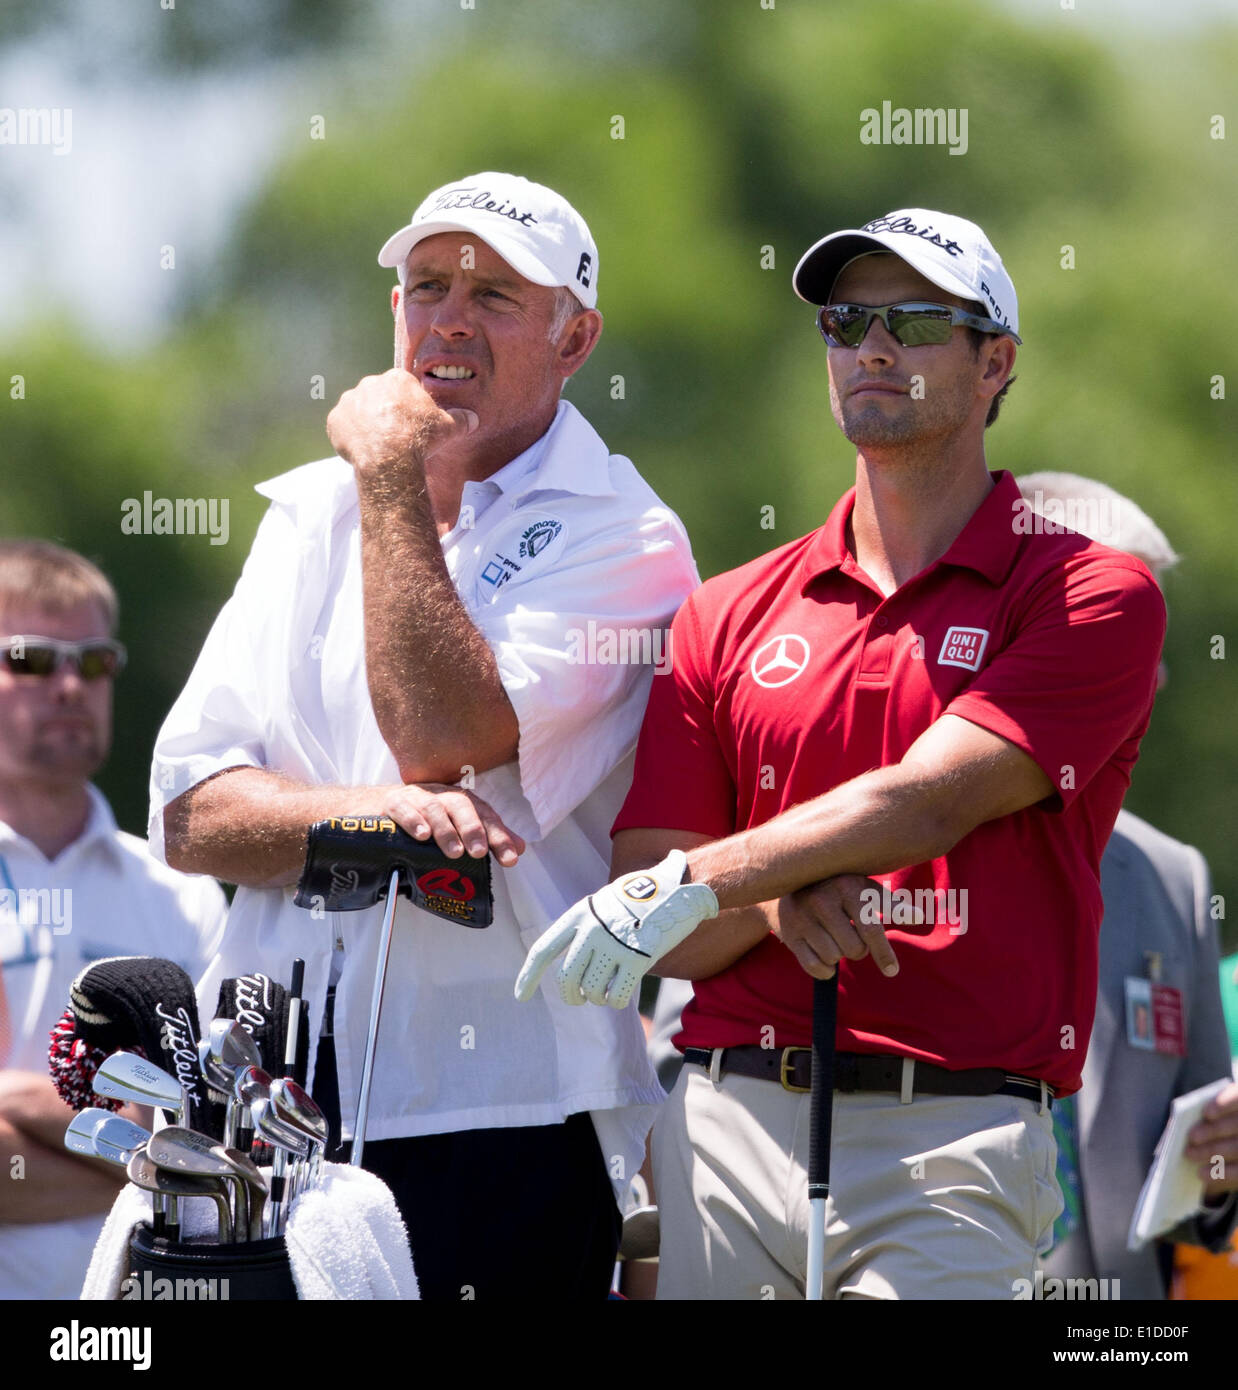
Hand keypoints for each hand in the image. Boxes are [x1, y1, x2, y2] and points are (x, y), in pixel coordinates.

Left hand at [326, 369, 477, 474]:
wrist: (390, 458)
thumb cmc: (421, 438)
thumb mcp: (449, 428)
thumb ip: (461, 420)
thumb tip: (474, 419)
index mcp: (397, 379)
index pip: (402, 389)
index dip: (408, 407)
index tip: (413, 424)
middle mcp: (370, 384)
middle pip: (379, 397)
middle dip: (385, 413)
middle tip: (396, 435)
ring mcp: (350, 401)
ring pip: (358, 411)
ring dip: (366, 423)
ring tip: (379, 445)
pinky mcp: (335, 420)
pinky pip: (342, 427)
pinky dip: (350, 437)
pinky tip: (363, 450)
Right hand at [382, 783, 524, 867]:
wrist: (378, 805)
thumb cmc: (423, 819)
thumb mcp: (456, 827)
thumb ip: (487, 837)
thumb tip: (519, 849)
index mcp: (460, 802)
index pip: (485, 816)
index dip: (499, 836)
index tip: (510, 858)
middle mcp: (441, 796)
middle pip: (461, 805)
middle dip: (473, 829)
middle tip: (479, 853)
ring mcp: (416, 797)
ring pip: (434, 808)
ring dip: (445, 830)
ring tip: (454, 852)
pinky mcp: (392, 803)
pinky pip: (403, 808)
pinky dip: (414, 821)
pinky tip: (422, 835)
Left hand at [514, 850, 718, 1008]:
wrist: (681, 892)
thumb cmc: (645, 894)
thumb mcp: (609, 897)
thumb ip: (592, 918)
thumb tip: (580, 931)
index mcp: (580, 914)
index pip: (544, 949)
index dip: (528, 976)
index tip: (520, 996)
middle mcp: (592, 929)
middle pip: (567, 979)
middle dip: (571, 997)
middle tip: (580, 1000)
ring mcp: (614, 944)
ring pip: (592, 991)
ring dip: (598, 998)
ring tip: (607, 993)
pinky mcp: (637, 958)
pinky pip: (617, 995)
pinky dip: (617, 999)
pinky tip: (622, 993)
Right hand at [770, 874, 902, 979]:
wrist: (787, 886)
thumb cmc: (837, 889)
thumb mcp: (863, 888)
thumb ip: (890, 903)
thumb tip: (919, 916)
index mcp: (847, 886)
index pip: (871, 928)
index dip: (884, 954)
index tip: (892, 971)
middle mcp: (823, 899)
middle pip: (855, 949)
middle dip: (859, 949)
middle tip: (852, 937)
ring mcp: (802, 917)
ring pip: (834, 958)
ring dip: (839, 955)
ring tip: (833, 939)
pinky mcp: (789, 934)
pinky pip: (815, 967)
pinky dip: (824, 970)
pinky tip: (822, 955)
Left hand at [1185, 1081, 1237, 1198]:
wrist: (1231, 1150)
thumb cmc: (1213, 1123)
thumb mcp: (1210, 1114)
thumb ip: (1200, 1113)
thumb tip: (1176, 1124)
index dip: (1225, 1104)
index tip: (1207, 1113)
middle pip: (1237, 1126)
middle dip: (1213, 1131)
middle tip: (1191, 1137)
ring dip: (1212, 1151)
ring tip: (1189, 1154)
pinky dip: (1221, 1173)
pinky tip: (1202, 1174)